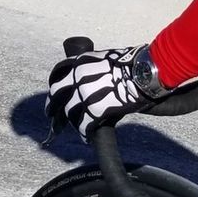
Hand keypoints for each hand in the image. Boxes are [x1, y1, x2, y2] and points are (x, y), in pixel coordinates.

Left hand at [46, 45, 167, 139]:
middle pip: (56, 95)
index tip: (54, 95)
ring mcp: (84, 95)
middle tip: (53, 117)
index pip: (58, 73)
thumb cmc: (132, 64)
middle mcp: (78, 77)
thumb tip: (92, 79)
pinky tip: (87, 138)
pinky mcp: (94, 110)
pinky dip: (84, 134)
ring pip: (70, 113)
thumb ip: (93, 68)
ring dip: (72, 123)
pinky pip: (84, 125)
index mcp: (80, 62)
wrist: (144, 72)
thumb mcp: (106, 59)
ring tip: (77, 129)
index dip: (54, 87)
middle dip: (53, 108)